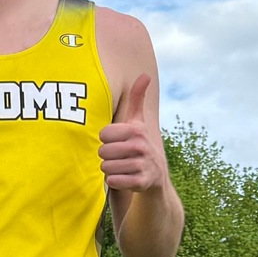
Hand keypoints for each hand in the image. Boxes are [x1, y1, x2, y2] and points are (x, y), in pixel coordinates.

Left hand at [98, 74, 167, 192]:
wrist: (155, 174)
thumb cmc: (139, 143)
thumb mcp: (138, 121)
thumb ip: (137, 98)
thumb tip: (145, 74)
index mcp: (136, 130)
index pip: (103, 135)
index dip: (106, 140)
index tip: (117, 142)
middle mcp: (140, 146)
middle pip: (102, 152)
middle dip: (107, 156)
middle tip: (118, 156)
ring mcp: (141, 165)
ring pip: (106, 167)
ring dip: (109, 169)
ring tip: (121, 166)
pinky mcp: (140, 182)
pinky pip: (113, 181)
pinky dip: (114, 181)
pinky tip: (123, 177)